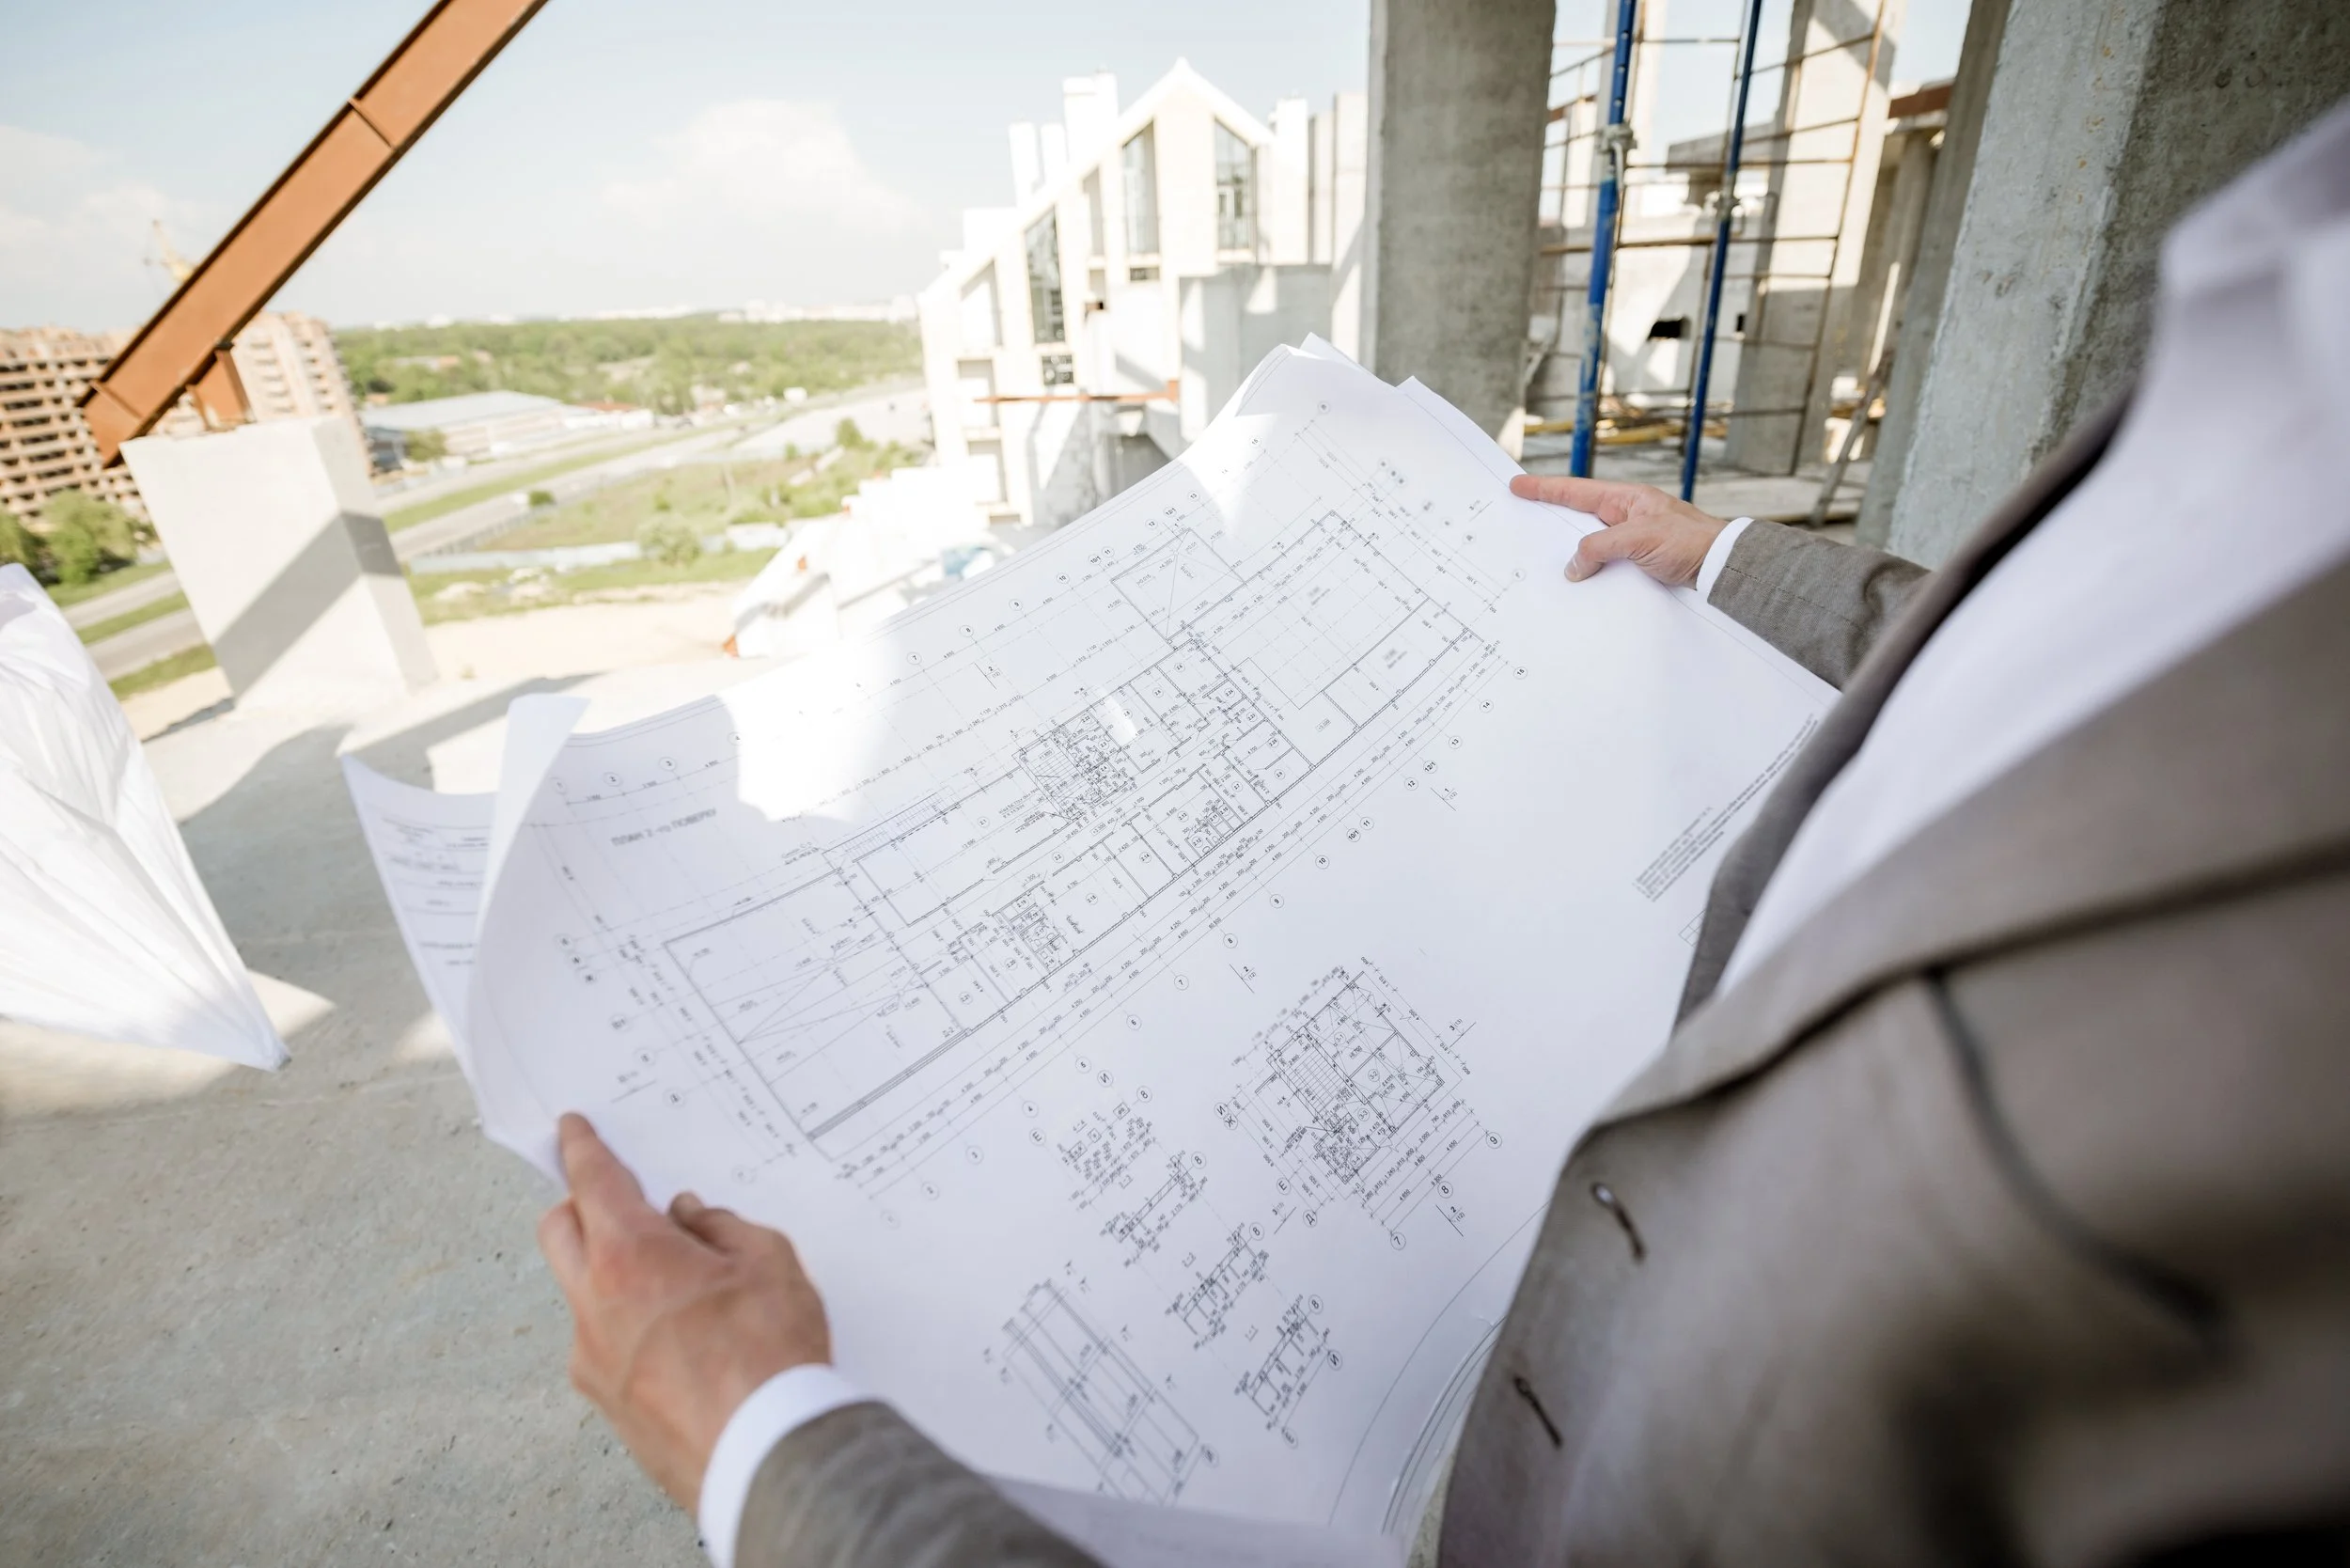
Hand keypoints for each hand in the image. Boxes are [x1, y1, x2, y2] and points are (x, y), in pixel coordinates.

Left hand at [537, 1113, 830, 1507]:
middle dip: (579, 1206)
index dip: (581, 1149)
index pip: (592, 1183)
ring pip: (582, 1292)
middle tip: (616, 1200)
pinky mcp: (605, 1401)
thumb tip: (691, 1219)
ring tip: (676, 1284)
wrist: (765, 1452)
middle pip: (559, 1232)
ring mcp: (592, 1358)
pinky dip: (626, 1325)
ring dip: (610, 1272)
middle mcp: (594, 1303)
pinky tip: (680, 1340)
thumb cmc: (770, 1355)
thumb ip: (722, 1227)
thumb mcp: (769, 1262)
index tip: (570, 1131)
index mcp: (631, 1255)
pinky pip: (602, 1343)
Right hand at [1509, 474, 1729, 586]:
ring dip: (1570, 553)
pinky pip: (1604, 564)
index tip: (1519, 485)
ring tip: (1542, 559)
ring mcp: (1631, 540)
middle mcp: (1626, 517)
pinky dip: (1589, 571)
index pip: (1577, 492)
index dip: (1545, 489)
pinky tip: (1577, 582)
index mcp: (1626, 500)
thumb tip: (1574, 566)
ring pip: (1589, 544)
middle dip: (1550, 518)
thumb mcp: (1639, 540)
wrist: (1720, 567)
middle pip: (1578, 516)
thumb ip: (1600, 548)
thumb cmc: (1689, 542)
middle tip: (1519, 518)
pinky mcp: (1637, 562)